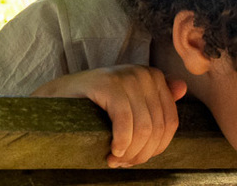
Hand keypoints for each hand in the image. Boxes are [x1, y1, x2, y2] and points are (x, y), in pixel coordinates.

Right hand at [32, 65, 186, 167]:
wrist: (55, 98)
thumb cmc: (93, 106)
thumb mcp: (128, 102)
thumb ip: (156, 98)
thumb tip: (182, 87)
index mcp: (152, 77)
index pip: (170, 122)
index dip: (156, 148)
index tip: (136, 159)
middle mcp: (142, 73)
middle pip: (158, 127)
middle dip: (142, 153)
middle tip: (122, 162)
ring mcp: (125, 76)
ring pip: (144, 128)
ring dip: (130, 152)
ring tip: (114, 159)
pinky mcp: (107, 83)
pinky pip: (125, 122)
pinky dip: (121, 142)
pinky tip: (111, 150)